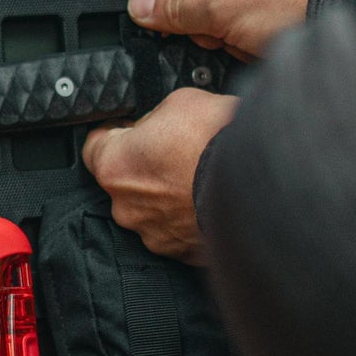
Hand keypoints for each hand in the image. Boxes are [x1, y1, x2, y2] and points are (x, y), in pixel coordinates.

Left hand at [81, 89, 239, 260]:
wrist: (261, 182)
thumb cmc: (220, 140)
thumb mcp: (180, 102)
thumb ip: (157, 118)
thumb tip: (158, 125)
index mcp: (115, 166)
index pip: (94, 148)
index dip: (113, 135)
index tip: (126, 130)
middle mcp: (126, 206)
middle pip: (125, 182)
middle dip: (145, 168)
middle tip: (176, 152)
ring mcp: (154, 235)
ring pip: (152, 210)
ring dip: (168, 196)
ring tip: (199, 177)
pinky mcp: (183, 253)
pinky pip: (178, 231)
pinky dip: (189, 217)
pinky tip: (209, 198)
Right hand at [126, 0, 331, 60]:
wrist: (347, 15)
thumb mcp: (219, 7)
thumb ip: (176, 8)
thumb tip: (139, 6)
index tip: (163, 23)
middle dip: (199, 23)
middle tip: (213, 32)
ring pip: (218, 19)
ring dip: (225, 36)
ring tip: (244, 38)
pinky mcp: (276, 10)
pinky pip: (243, 30)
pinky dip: (246, 42)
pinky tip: (259, 46)